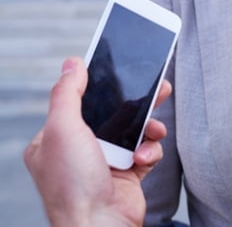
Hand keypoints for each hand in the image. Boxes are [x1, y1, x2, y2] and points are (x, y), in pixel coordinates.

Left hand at [24, 57, 169, 226]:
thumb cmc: (74, 184)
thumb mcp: (62, 130)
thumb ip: (67, 93)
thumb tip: (72, 63)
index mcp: (55, 139)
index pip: (79, 102)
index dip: (101, 86)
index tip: (121, 70)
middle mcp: (80, 150)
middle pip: (113, 114)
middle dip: (137, 102)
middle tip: (159, 87)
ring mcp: (105, 162)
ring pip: (135, 130)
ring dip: (148, 128)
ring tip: (155, 128)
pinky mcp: (128, 173)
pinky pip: (146, 150)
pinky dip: (151, 151)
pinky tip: (145, 157)